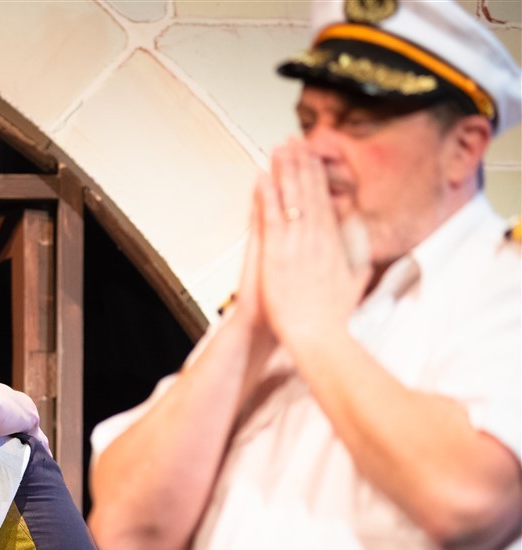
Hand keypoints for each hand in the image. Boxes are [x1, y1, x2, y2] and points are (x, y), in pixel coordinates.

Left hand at [257, 140, 368, 350]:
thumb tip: (361, 235)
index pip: (326, 201)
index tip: (315, 157)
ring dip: (286, 171)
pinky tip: (262, 177)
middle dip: (303, 164)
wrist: (318, 336)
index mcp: (334, 244)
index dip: (319, 177)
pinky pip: (272, 218)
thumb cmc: (332, 316)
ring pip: (292, 199)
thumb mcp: (356, 280)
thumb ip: (359, 254)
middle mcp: (318, 239)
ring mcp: (298, 245)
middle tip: (296, 140)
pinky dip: (267, 197)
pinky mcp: (278, 255)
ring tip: (280, 148)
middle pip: (310, 192)